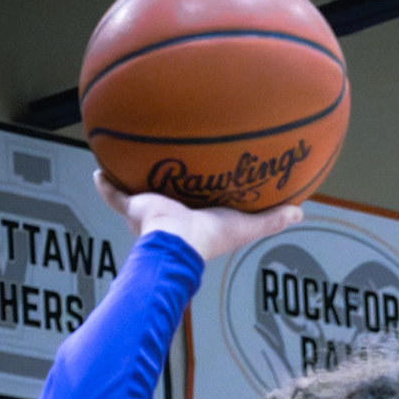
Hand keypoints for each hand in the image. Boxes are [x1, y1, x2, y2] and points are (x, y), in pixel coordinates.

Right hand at [94, 172, 300, 261]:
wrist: (178, 241)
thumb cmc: (212, 238)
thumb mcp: (247, 225)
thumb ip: (271, 220)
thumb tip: (300, 212)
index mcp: (196, 220)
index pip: (200, 207)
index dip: (202, 199)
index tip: (204, 186)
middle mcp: (172, 216)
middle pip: (168, 198)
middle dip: (168, 184)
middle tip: (169, 166)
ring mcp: (150, 212)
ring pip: (140, 194)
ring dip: (136, 178)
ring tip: (132, 157)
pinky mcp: (134, 206)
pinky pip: (115, 194)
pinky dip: (105, 183)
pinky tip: (98, 167)